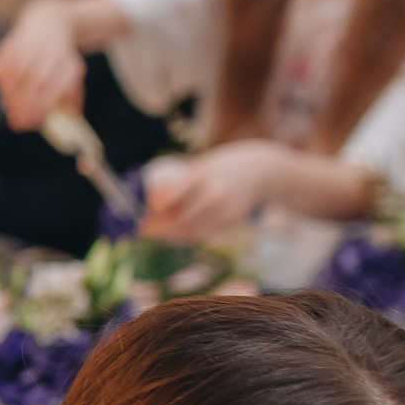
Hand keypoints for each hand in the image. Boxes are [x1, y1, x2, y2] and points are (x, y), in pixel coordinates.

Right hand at [0, 0, 88, 130]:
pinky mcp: (16, 39)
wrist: (49, 24)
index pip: (55, 88)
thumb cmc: (60, 61)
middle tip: (15, 120)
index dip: (41, 107)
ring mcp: (34, 45)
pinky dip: (0, 76)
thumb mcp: (72, 78)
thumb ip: (69, 101)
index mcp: (70, 65)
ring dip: (10, 93)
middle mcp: (53, 53)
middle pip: (35, 81)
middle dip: (23, 104)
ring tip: (7, 106)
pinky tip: (0, 88)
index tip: (30, 123)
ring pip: (17, 71)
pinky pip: (4, 61)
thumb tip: (66, 123)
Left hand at [142, 141, 289, 240]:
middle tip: (145, 232)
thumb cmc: (221, 167)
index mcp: (202, 175)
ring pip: (193, 233)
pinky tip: (178, 236)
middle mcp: (215, 194)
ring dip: (172, 237)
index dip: (154, 213)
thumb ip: (178, 185)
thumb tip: (153, 207)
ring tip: (158, 235)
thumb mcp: (198, 166)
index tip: (143, 220)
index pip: (171, 198)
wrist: (261, 170)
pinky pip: (206, 235)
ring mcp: (227, 210)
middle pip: (181, 221)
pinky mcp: (234, 222)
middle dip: (160, 231)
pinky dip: (189, 237)